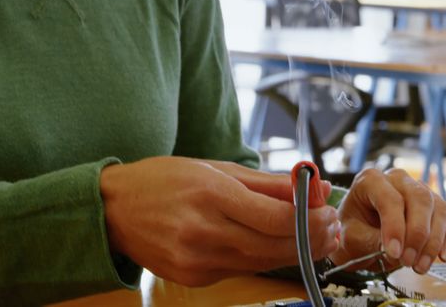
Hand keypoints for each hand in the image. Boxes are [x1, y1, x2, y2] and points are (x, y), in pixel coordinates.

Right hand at [99, 157, 338, 286]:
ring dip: (296, 252)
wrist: (113, 210)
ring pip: (262, 262)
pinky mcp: (194, 278)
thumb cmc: (163, 181)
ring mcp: (197, 260)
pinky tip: (281, 246)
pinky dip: (264, 258)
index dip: (310, 219)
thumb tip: (313, 185)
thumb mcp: (215, 168)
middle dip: (311, 238)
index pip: (275, 217)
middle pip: (274, 244)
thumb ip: (267, 182)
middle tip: (333, 227)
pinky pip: (240, 268)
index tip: (329, 211)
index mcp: (211, 196)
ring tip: (317, 238)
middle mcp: (204, 232)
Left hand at [329, 168, 445, 274]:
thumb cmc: (354, 232)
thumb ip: (372, 241)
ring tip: (420, 266)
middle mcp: (399, 180)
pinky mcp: (436, 207)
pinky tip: (445, 256)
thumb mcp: (352, 239)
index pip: (390, 198)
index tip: (394, 252)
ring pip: (439, 208)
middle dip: (417, 234)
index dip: (394, 227)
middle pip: (420, 199)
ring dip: (434, 241)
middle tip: (408, 261)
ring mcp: (421, 191)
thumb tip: (397, 249)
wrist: (359, 236)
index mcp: (371, 180)